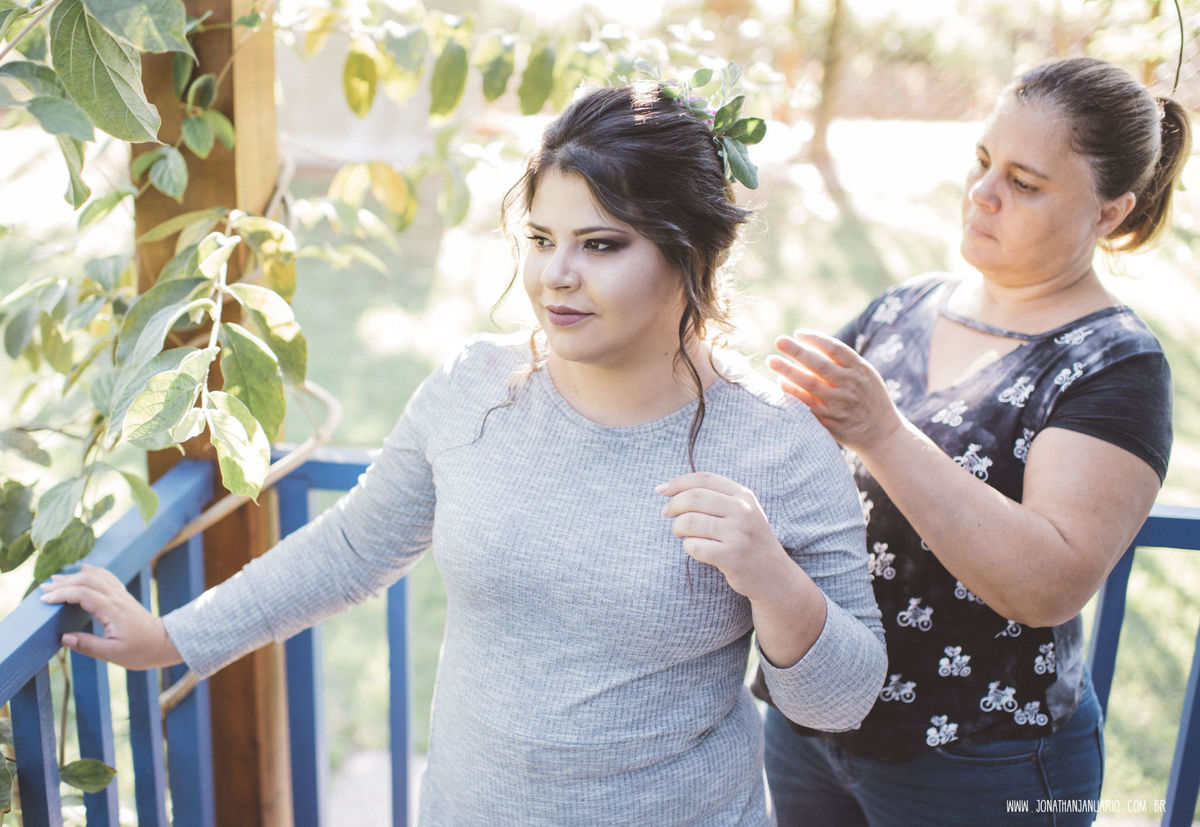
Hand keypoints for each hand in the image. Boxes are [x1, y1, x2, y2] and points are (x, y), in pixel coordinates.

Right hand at [40, 564, 181, 669]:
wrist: (164, 642)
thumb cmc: (140, 651)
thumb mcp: (113, 655)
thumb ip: (88, 646)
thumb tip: (63, 638)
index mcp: (113, 611)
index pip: (84, 594)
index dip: (62, 594)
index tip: (44, 600)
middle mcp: (117, 598)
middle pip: (88, 581)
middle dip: (64, 582)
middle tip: (43, 589)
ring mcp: (122, 595)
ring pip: (97, 577)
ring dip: (75, 576)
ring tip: (55, 579)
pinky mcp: (124, 596)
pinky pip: (107, 577)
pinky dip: (93, 571)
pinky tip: (84, 569)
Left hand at [657, 472, 794, 600]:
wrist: (774, 577)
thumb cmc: (748, 541)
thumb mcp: (743, 512)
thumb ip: (716, 497)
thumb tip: (669, 489)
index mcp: (744, 496)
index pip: (704, 479)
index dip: (678, 482)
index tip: (661, 490)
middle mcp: (743, 511)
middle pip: (693, 498)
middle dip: (673, 505)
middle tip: (666, 514)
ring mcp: (739, 534)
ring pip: (690, 522)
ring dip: (678, 528)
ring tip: (682, 534)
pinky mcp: (732, 557)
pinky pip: (694, 547)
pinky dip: (688, 547)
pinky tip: (696, 549)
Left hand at [768, 330, 903, 452]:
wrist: (881, 432)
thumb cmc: (867, 396)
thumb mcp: (865, 374)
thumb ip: (842, 361)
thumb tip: (808, 344)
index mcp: (860, 369)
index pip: (835, 348)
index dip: (815, 339)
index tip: (798, 333)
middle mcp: (850, 385)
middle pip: (819, 365)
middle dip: (797, 351)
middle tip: (779, 341)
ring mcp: (839, 404)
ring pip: (810, 385)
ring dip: (788, 371)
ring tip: (772, 361)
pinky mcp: (830, 421)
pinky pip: (807, 405)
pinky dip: (793, 393)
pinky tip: (780, 383)